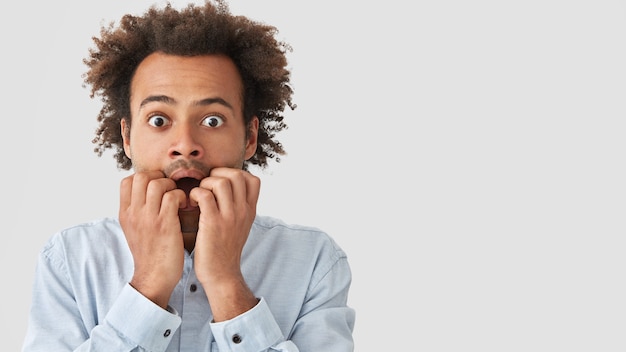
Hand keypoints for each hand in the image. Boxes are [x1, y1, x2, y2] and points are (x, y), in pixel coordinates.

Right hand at [119, 171, 186, 307]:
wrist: (154, 277)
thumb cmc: (149, 253)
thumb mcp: (134, 230)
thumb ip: (137, 211)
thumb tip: (146, 194)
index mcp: (125, 214)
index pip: (127, 180)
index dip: (145, 177)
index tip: (157, 187)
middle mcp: (134, 213)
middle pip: (141, 177)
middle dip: (159, 177)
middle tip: (169, 189)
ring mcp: (149, 219)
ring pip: (158, 184)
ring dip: (172, 186)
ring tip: (177, 198)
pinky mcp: (165, 225)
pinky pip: (173, 197)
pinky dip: (181, 196)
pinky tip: (184, 207)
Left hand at [190, 167, 259, 319]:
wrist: (222, 274)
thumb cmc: (226, 250)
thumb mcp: (241, 226)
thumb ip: (238, 208)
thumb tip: (230, 190)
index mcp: (250, 210)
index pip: (253, 179)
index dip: (236, 174)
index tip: (221, 182)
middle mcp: (243, 211)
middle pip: (236, 175)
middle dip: (217, 174)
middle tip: (207, 185)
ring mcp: (229, 217)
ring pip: (220, 182)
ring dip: (205, 183)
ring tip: (199, 195)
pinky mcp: (212, 223)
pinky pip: (204, 195)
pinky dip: (195, 194)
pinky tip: (192, 203)